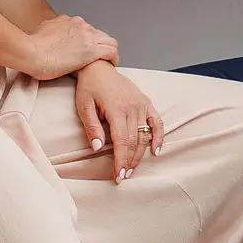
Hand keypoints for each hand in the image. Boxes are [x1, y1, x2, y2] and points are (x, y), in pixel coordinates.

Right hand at [23, 15, 118, 80]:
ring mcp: (87, 36)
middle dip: (101, 46)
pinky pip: (111, 52)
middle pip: (100, 34)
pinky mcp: (91, 50)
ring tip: (107, 63)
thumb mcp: (44, 29)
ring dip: (109, 52)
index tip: (86, 51)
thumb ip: (53, 29)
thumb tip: (53, 34)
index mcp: (70, 21)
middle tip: (98, 59)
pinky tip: (111, 65)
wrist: (31, 52)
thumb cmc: (33, 46)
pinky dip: (113, 58)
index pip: (87, 29)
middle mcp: (81, 25)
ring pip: (110, 41)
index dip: (88, 41)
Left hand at [74, 61, 163, 181]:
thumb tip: (98, 148)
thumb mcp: (84, 106)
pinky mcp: (146, 101)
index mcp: (116, 107)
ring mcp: (141, 103)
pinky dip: (158, 137)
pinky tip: (155, 151)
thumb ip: (92, 127)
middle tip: (123, 176)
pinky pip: (156, 121)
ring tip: (132, 169)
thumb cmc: (89, 87)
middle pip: (134, 141)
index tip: (118, 176)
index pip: (121, 141)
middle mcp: (132, 106)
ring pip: (144, 134)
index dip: (121, 160)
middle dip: (129, 161)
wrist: (98, 66)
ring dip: (140, 154)